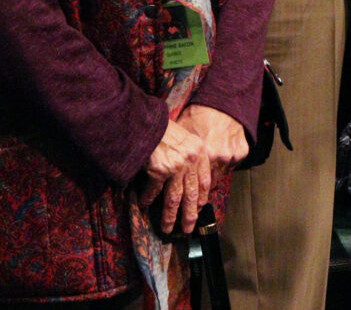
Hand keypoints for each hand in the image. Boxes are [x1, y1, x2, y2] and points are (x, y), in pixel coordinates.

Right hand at [138, 112, 211, 233]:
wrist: (146, 121)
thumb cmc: (163, 128)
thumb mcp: (186, 137)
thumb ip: (191, 156)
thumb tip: (189, 179)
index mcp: (199, 153)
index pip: (205, 182)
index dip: (202, 198)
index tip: (199, 209)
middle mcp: (190, 162)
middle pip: (191, 195)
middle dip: (189, 215)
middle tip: (187, 229)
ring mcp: (175, 168)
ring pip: (174, 199)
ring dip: (170, 216)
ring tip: (167, 228)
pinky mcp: (158, 172)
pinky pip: (153, 192)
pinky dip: (148, 200)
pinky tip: (144, 205)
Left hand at [177, 102, 249, 187]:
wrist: (221, 101)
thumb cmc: (199, 115)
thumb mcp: (183, 131)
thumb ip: (178, 150)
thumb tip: (165, 164)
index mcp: (204, 154)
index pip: (196, 182)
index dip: (190, 187)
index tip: (186, 191)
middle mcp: (220, 157)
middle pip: (209, 182)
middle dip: (201, 186)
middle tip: (195, 188)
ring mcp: (233, 155)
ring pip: (221, 175)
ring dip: (213, 174)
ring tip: (205, 171)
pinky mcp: (242, 152)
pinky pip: (231, 165)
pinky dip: (225, 163)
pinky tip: (218, 156)